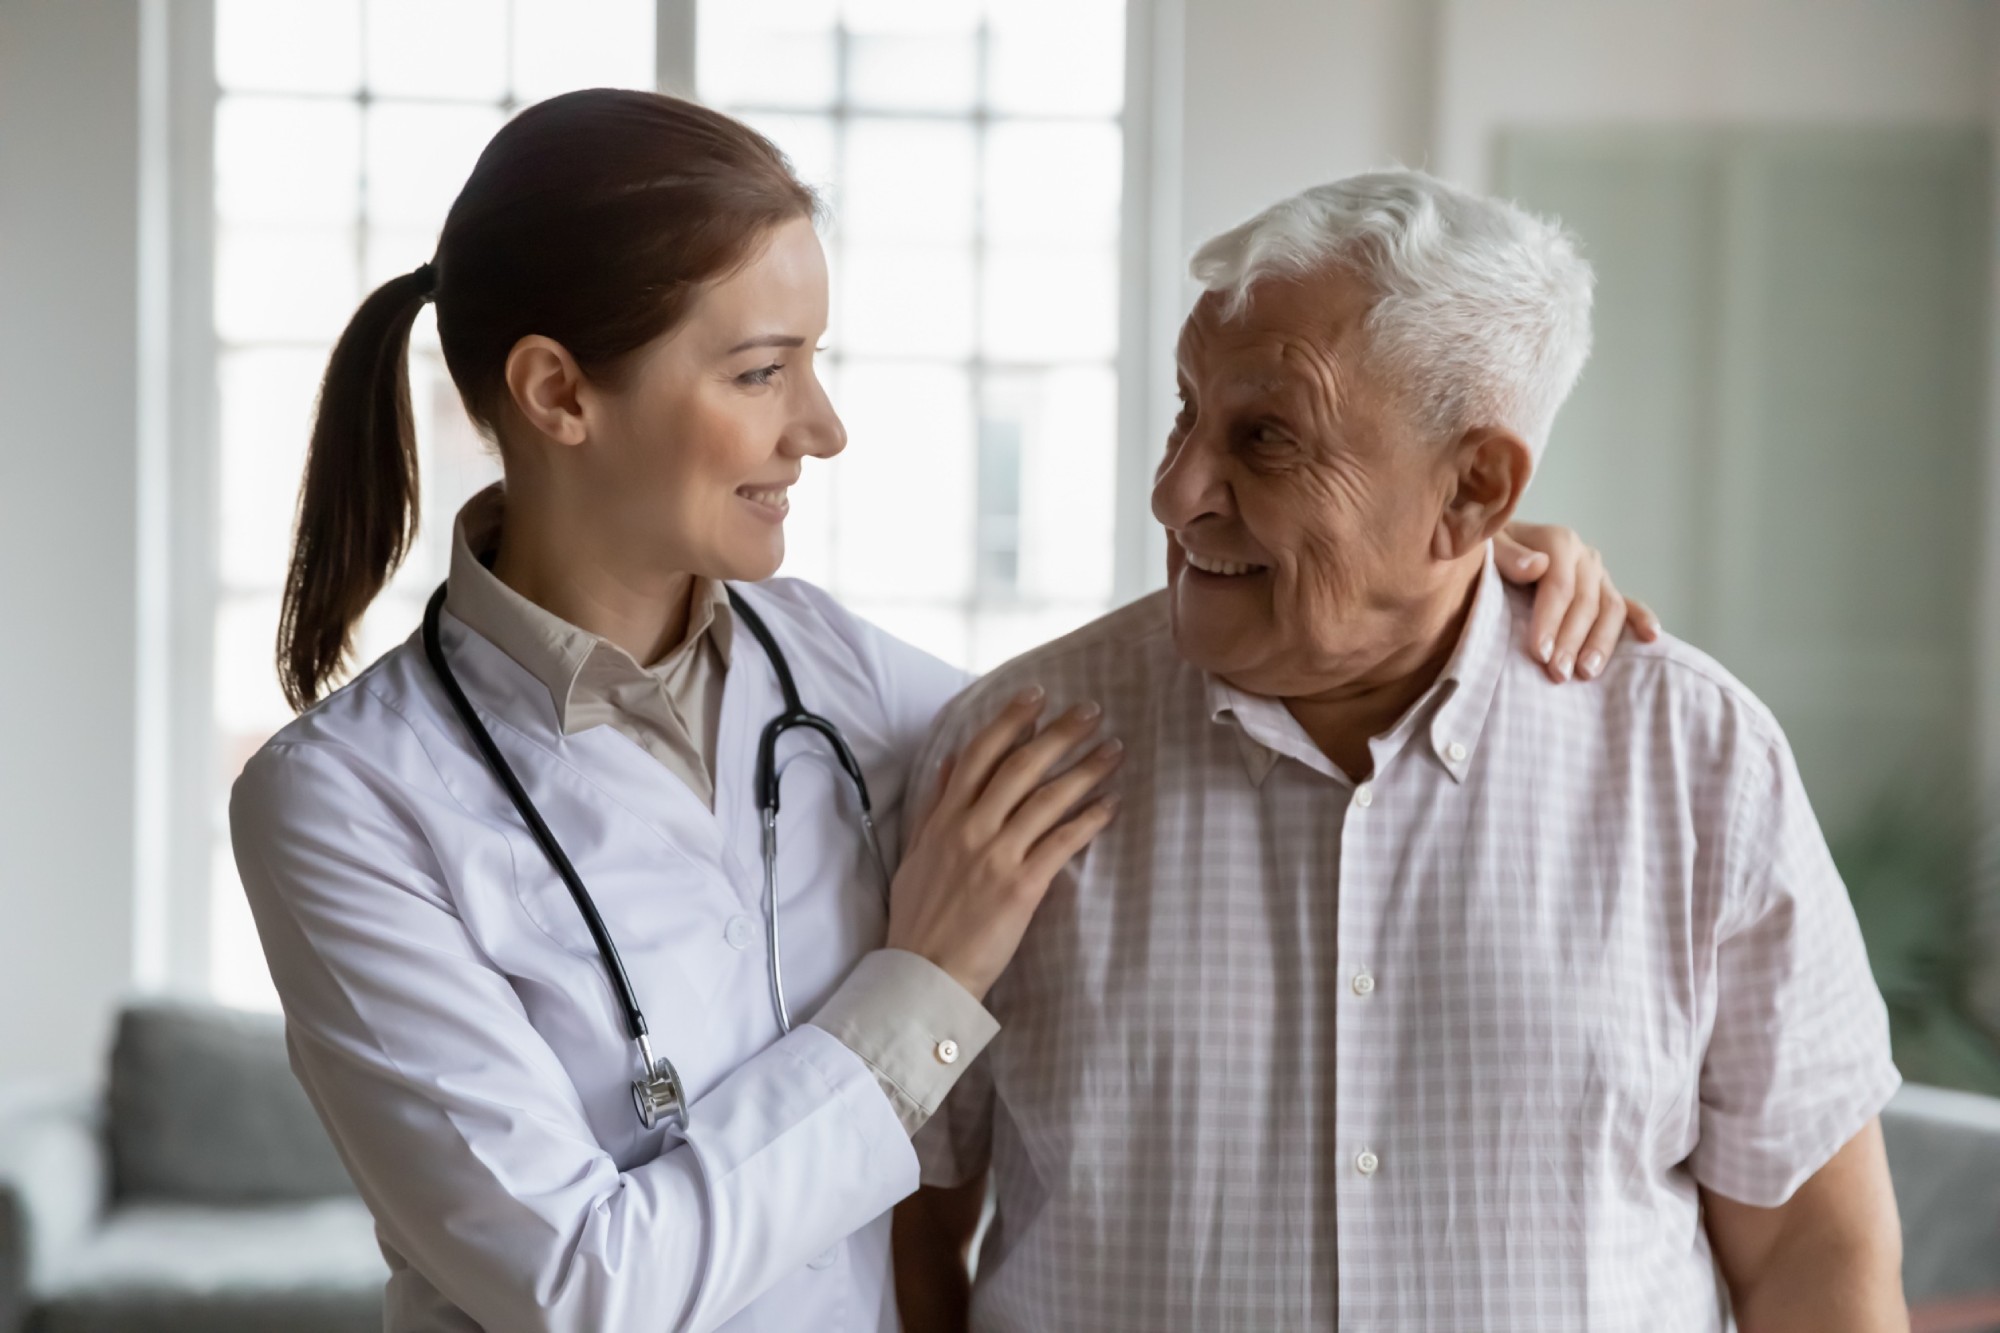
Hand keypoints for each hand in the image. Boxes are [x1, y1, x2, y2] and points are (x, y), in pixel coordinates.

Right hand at [888, 689, 1121, 1000]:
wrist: (924, 972)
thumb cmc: (920, 917)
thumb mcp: (917, 852)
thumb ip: (935, 804)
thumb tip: (950, 760)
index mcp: (944, 818)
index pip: (980, 754)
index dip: (1010, 720)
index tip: (1036, 695)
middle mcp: (971, 828)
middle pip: (1021, 766)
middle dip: (1060, 733)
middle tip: (1092, 710)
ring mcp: (997, 855)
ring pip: (1048, 798)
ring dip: (1085, 769)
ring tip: (1114, 750)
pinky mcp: (1021, 886)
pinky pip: (1062, 842)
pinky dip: (1090, 819)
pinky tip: (1111, 804)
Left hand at [1496, 522, 1659, 683]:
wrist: (1496, 550)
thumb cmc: (1487, 553)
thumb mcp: (1487, 546)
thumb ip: (1507, 555)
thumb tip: (1537, 566)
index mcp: (1558, 542)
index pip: (1559, 586)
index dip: (1550, 620)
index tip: (1539, 653)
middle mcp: (1584, 556)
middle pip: (1586, 602)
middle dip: (1571, 640)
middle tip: (1557, 673)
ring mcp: (1598, 575)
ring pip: (1611, 609)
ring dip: (1601, 642)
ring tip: (1586, 672)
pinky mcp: (1604, 591)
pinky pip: (1628, 606)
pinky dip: (1642, 619)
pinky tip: (1651, 637)